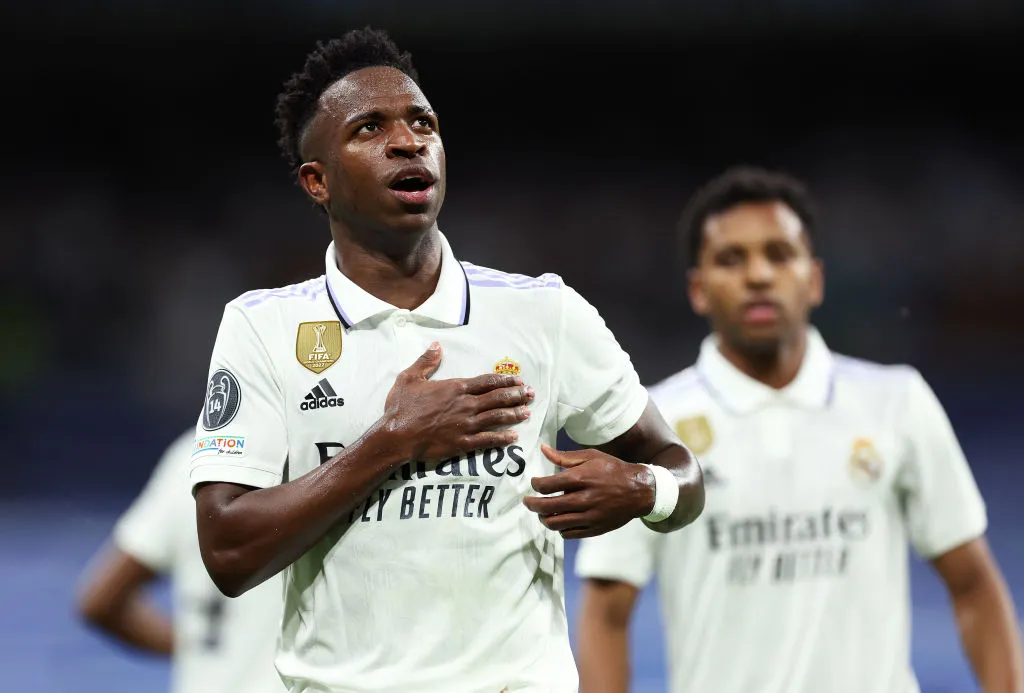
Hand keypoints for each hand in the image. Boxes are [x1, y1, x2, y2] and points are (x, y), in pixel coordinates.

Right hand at [383, 343, 534, 462]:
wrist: (396, 436)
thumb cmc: (401, 407)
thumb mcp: (409, 378)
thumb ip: (426, 361)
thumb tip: (436, 345)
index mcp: (455, 387)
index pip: (487, 381)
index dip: (505, 380)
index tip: (518, 379)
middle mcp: (465, 404)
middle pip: (497, 398)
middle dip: (516, 395)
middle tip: (531, 394)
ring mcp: (465, 425)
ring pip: (496, 417)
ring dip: (514, 414)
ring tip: (527, 412)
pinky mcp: (462, 443)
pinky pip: (487, 440)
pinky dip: (502, 438)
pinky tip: (514, 437)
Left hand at [522, 445, 655, 539]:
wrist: (639, 490)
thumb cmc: (613, 470)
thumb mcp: (591, 457)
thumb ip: (564, 457)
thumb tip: (543, 449)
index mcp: (582, 478)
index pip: (547, 486)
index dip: (535, 485)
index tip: (534, 483)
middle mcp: (584, 499)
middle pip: (547, 507)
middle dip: (532, 504)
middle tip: (527, 502)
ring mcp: (590, 517)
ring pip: (556, 524)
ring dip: (544, 518)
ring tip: (542, 512)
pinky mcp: (595, 529)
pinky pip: (569, 533)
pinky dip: (560, 528)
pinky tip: (560, 520)